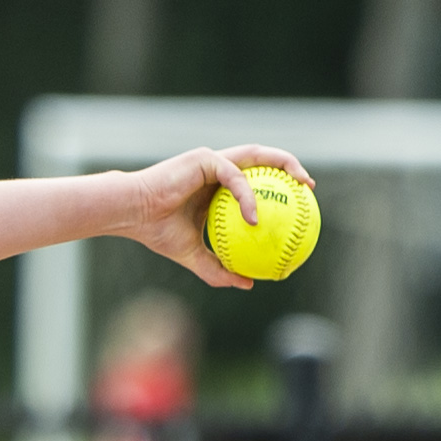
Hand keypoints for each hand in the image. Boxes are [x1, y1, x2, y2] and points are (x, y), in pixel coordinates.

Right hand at [119, 143, 313, 288]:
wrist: (131, 214)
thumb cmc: (155, 232)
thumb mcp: (192, 255)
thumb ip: (218, 268)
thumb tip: (248, 284)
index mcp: (214, 186)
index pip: (253, 178)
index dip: (277, 184)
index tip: (299, 200)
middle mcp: (216, 168)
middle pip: (260, 159)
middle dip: (289, 165)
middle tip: (309, 187)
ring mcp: (211, 160)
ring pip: (254, 156)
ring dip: (282, 165)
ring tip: (301, 184)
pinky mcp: (204, 159)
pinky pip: (235, 177)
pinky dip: (246, 196)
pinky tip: (256, 217)